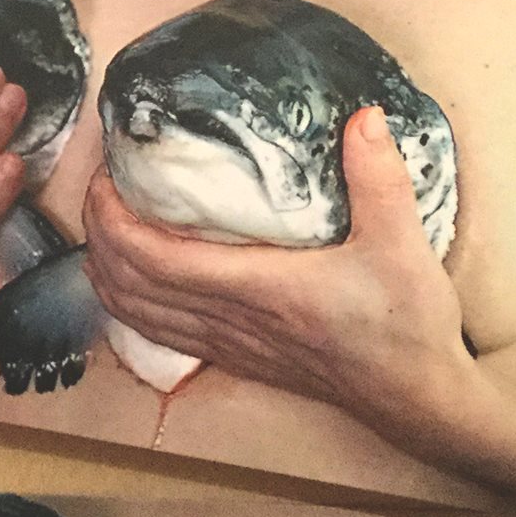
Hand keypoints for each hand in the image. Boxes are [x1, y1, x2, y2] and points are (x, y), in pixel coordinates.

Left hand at [82, 107, 480, 433]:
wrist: (417, 399)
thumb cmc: (407, 326)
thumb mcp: (402, 243)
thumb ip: (379, 177)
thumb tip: (363, 116)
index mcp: (258, 288)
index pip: (156, 259)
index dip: (114, 219)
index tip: (105, 176)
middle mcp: (231, 320)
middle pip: (129, 286)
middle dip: (98, 234)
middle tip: (99, 185)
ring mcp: (230, 344)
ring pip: (137, 316)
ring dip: (107, 272)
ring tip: (104, 224)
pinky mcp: (239, 358)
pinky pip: (161, 332)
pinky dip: (131, 302)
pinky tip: (137, 278)